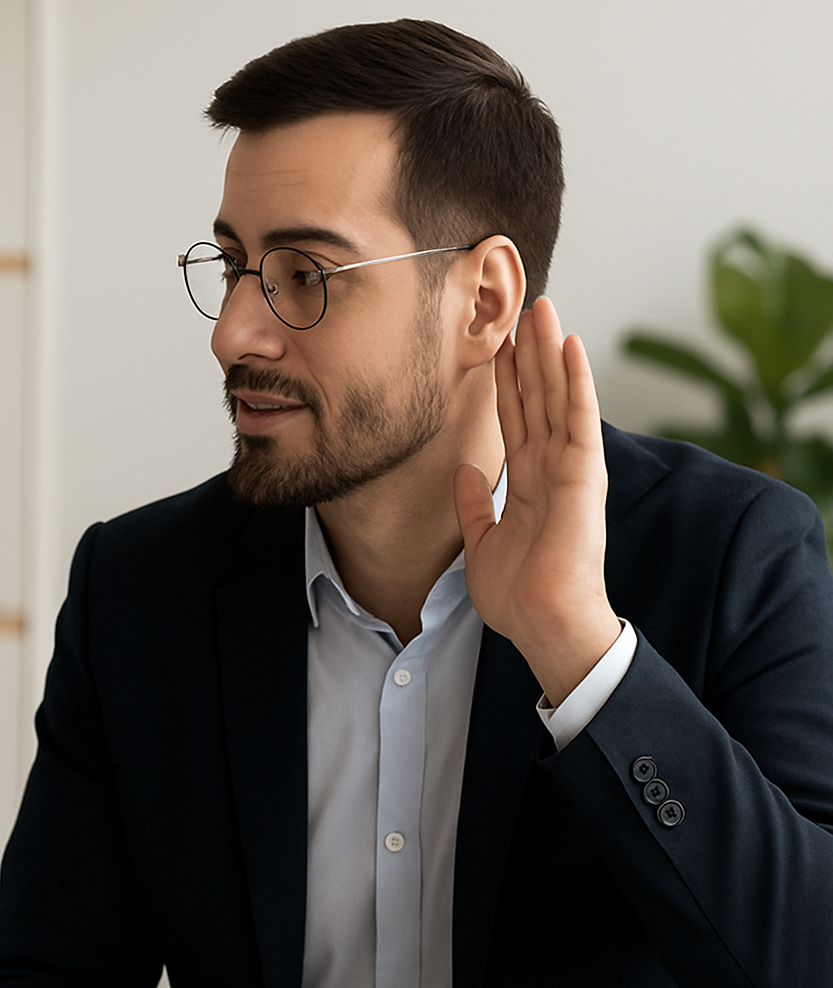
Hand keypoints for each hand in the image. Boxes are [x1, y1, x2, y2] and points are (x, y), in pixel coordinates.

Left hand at [453, 297, 620, 704]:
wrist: (543, 622)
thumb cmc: (519, 595)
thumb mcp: (481, 542)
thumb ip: (474, 504)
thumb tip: (463, 471)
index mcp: (527, 483)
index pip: (515, 418)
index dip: (506, 381)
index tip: (498, 344)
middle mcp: (550, 468)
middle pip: (537, 397)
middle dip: (530, 352)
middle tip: (524, 306)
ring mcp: (570, 467)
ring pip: (557, 395)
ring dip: (551, 351)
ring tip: (544, 309)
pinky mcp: (584, 473)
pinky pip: (579, 417)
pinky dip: (577, 380)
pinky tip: (572, 345)